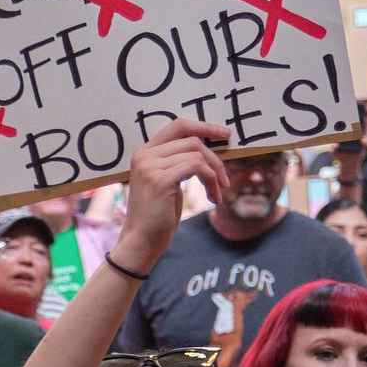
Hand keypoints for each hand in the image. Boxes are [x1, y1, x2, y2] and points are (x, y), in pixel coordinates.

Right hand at [116, 119, 229, 271]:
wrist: (141, 241)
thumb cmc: (157, 215)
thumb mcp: (167, 182)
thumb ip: (178, 162)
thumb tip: (209, 148)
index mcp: (144, 152)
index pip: (177, 126)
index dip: (203, 126)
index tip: (225, 134)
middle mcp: (144, 155)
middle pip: (192, 139)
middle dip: (215, 158)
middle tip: (225, 180)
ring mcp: (150, 165)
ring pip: (197, 154)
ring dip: (214, 174)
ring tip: (216, 193)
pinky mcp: (160, 179)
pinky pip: (197, 168)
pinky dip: (211, 181)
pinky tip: (212, 198)